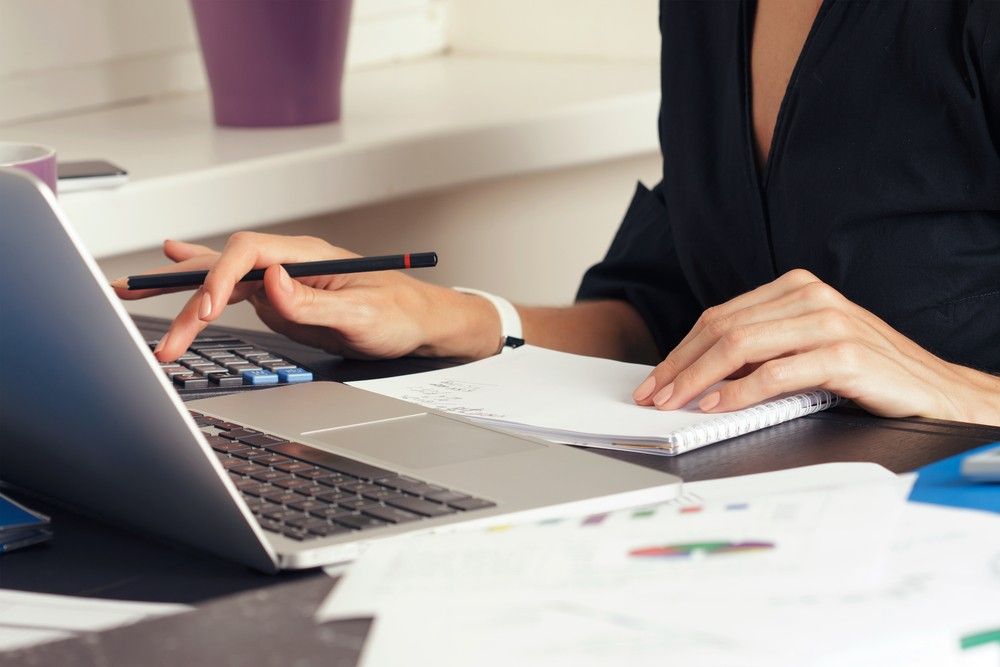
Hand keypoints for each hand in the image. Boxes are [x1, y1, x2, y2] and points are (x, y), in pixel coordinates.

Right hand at [113, 232, 499, 362]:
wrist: (419, 324)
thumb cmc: (400, 315)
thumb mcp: (363, 315)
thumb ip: (314, 302)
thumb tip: (270, 281)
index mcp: (307, 255)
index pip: (248, 252)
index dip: (220, 276)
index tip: (205, 308)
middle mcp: (288, 262)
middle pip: (225, 267)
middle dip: (181, 287)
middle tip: (135, 301)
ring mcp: (282, 280)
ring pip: (222, 282)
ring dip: (181, 296)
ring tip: (130, 292)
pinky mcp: (281, 299)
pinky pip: (233, 293)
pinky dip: (201, 290)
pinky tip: (174, 266)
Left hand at [631, 269, 999, 424]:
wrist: (934, 390)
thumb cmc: (868, 371)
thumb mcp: (807, 347)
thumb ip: (762, 348)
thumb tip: (701, 371)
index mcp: (796, 287)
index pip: (721, 316)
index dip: (681, 349)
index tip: (656, 377)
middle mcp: (810, 297)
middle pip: (722, 328)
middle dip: (680, 364)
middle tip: (654, 394)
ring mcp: (827, 322)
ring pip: (740, 346)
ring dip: (698, 377)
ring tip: (676, 401)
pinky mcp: (843, 355)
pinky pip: (775, 372)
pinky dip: (739, 391)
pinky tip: (717, 405)